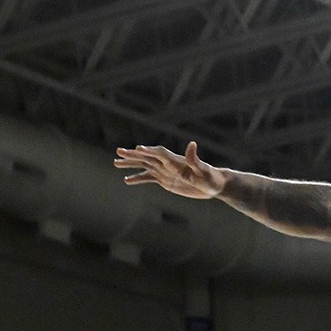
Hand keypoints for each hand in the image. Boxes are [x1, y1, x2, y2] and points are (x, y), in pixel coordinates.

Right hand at [114, 141, 228, 198]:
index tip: (137, 149)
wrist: (215, 186)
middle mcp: (168, 164)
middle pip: (148, 157)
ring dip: (131, 164)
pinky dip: (138, 178)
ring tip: (115, 162)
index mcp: (176, 161)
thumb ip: (195, 159)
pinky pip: (148, 178)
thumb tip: (192, 144)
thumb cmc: (211, 178)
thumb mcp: (204, 170)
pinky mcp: (165, 180)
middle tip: (119, 151)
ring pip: (144, 165)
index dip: (150, 151)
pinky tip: (127, 180)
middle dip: (133, 155)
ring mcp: (165, 171)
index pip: (160, 153)